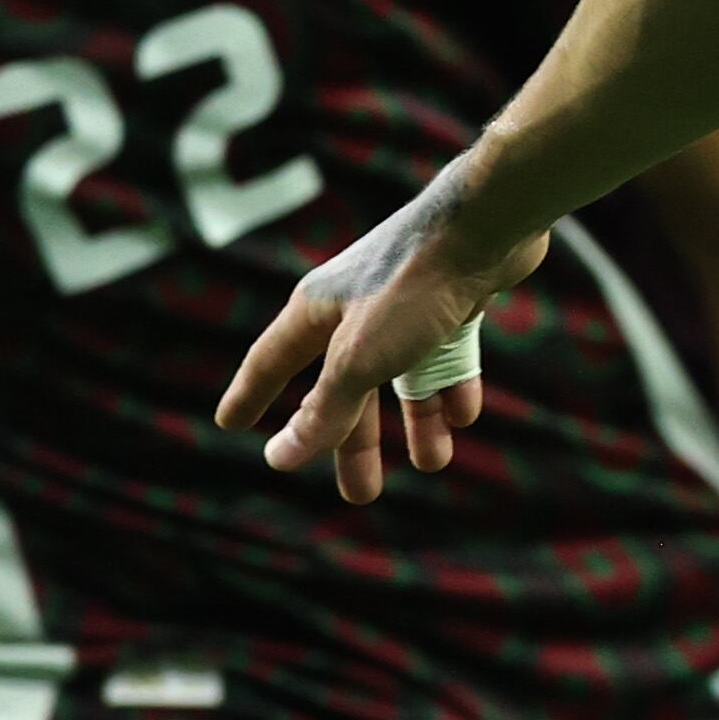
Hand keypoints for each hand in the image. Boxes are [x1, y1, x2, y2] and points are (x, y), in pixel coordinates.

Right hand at [213, 176, 546, 504]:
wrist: (487, 225)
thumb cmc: (413, 286)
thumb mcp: (360, 360)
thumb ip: (325, 409)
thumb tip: (282, 455)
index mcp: (317, 311)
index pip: (270, 360)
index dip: (251, 394)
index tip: (230, 423)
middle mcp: (355, 307)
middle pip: (346, 387)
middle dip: (355, 440)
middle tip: (359, 494)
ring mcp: (405, 304)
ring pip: (403, 377)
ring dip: (417, 421)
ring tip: (434, 461)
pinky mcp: (451, 300)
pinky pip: (445, 355)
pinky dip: (453, 387)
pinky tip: (464, 415)